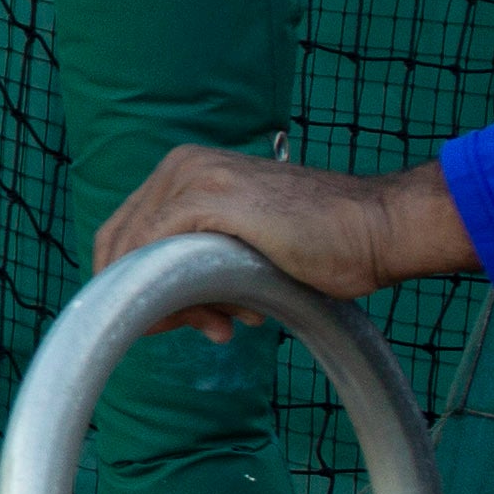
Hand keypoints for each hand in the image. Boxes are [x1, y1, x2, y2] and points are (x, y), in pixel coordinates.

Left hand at [91, 147, 480, 343]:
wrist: (374, 229)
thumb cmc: (322, 245)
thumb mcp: (242, 251)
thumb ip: (199, 262)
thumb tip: (165, 306)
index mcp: (185, 170)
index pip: (124, 236)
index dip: (137, 288)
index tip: (179, 322)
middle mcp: (180, 165)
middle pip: (119, 248)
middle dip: (149, 300)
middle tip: (199, 328)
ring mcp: (191, 177)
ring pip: (135, 258)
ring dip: (172, 308)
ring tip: (223, 325)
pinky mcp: (206, 199)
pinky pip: (154, 255)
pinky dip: (174, 299)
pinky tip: (222, 321)